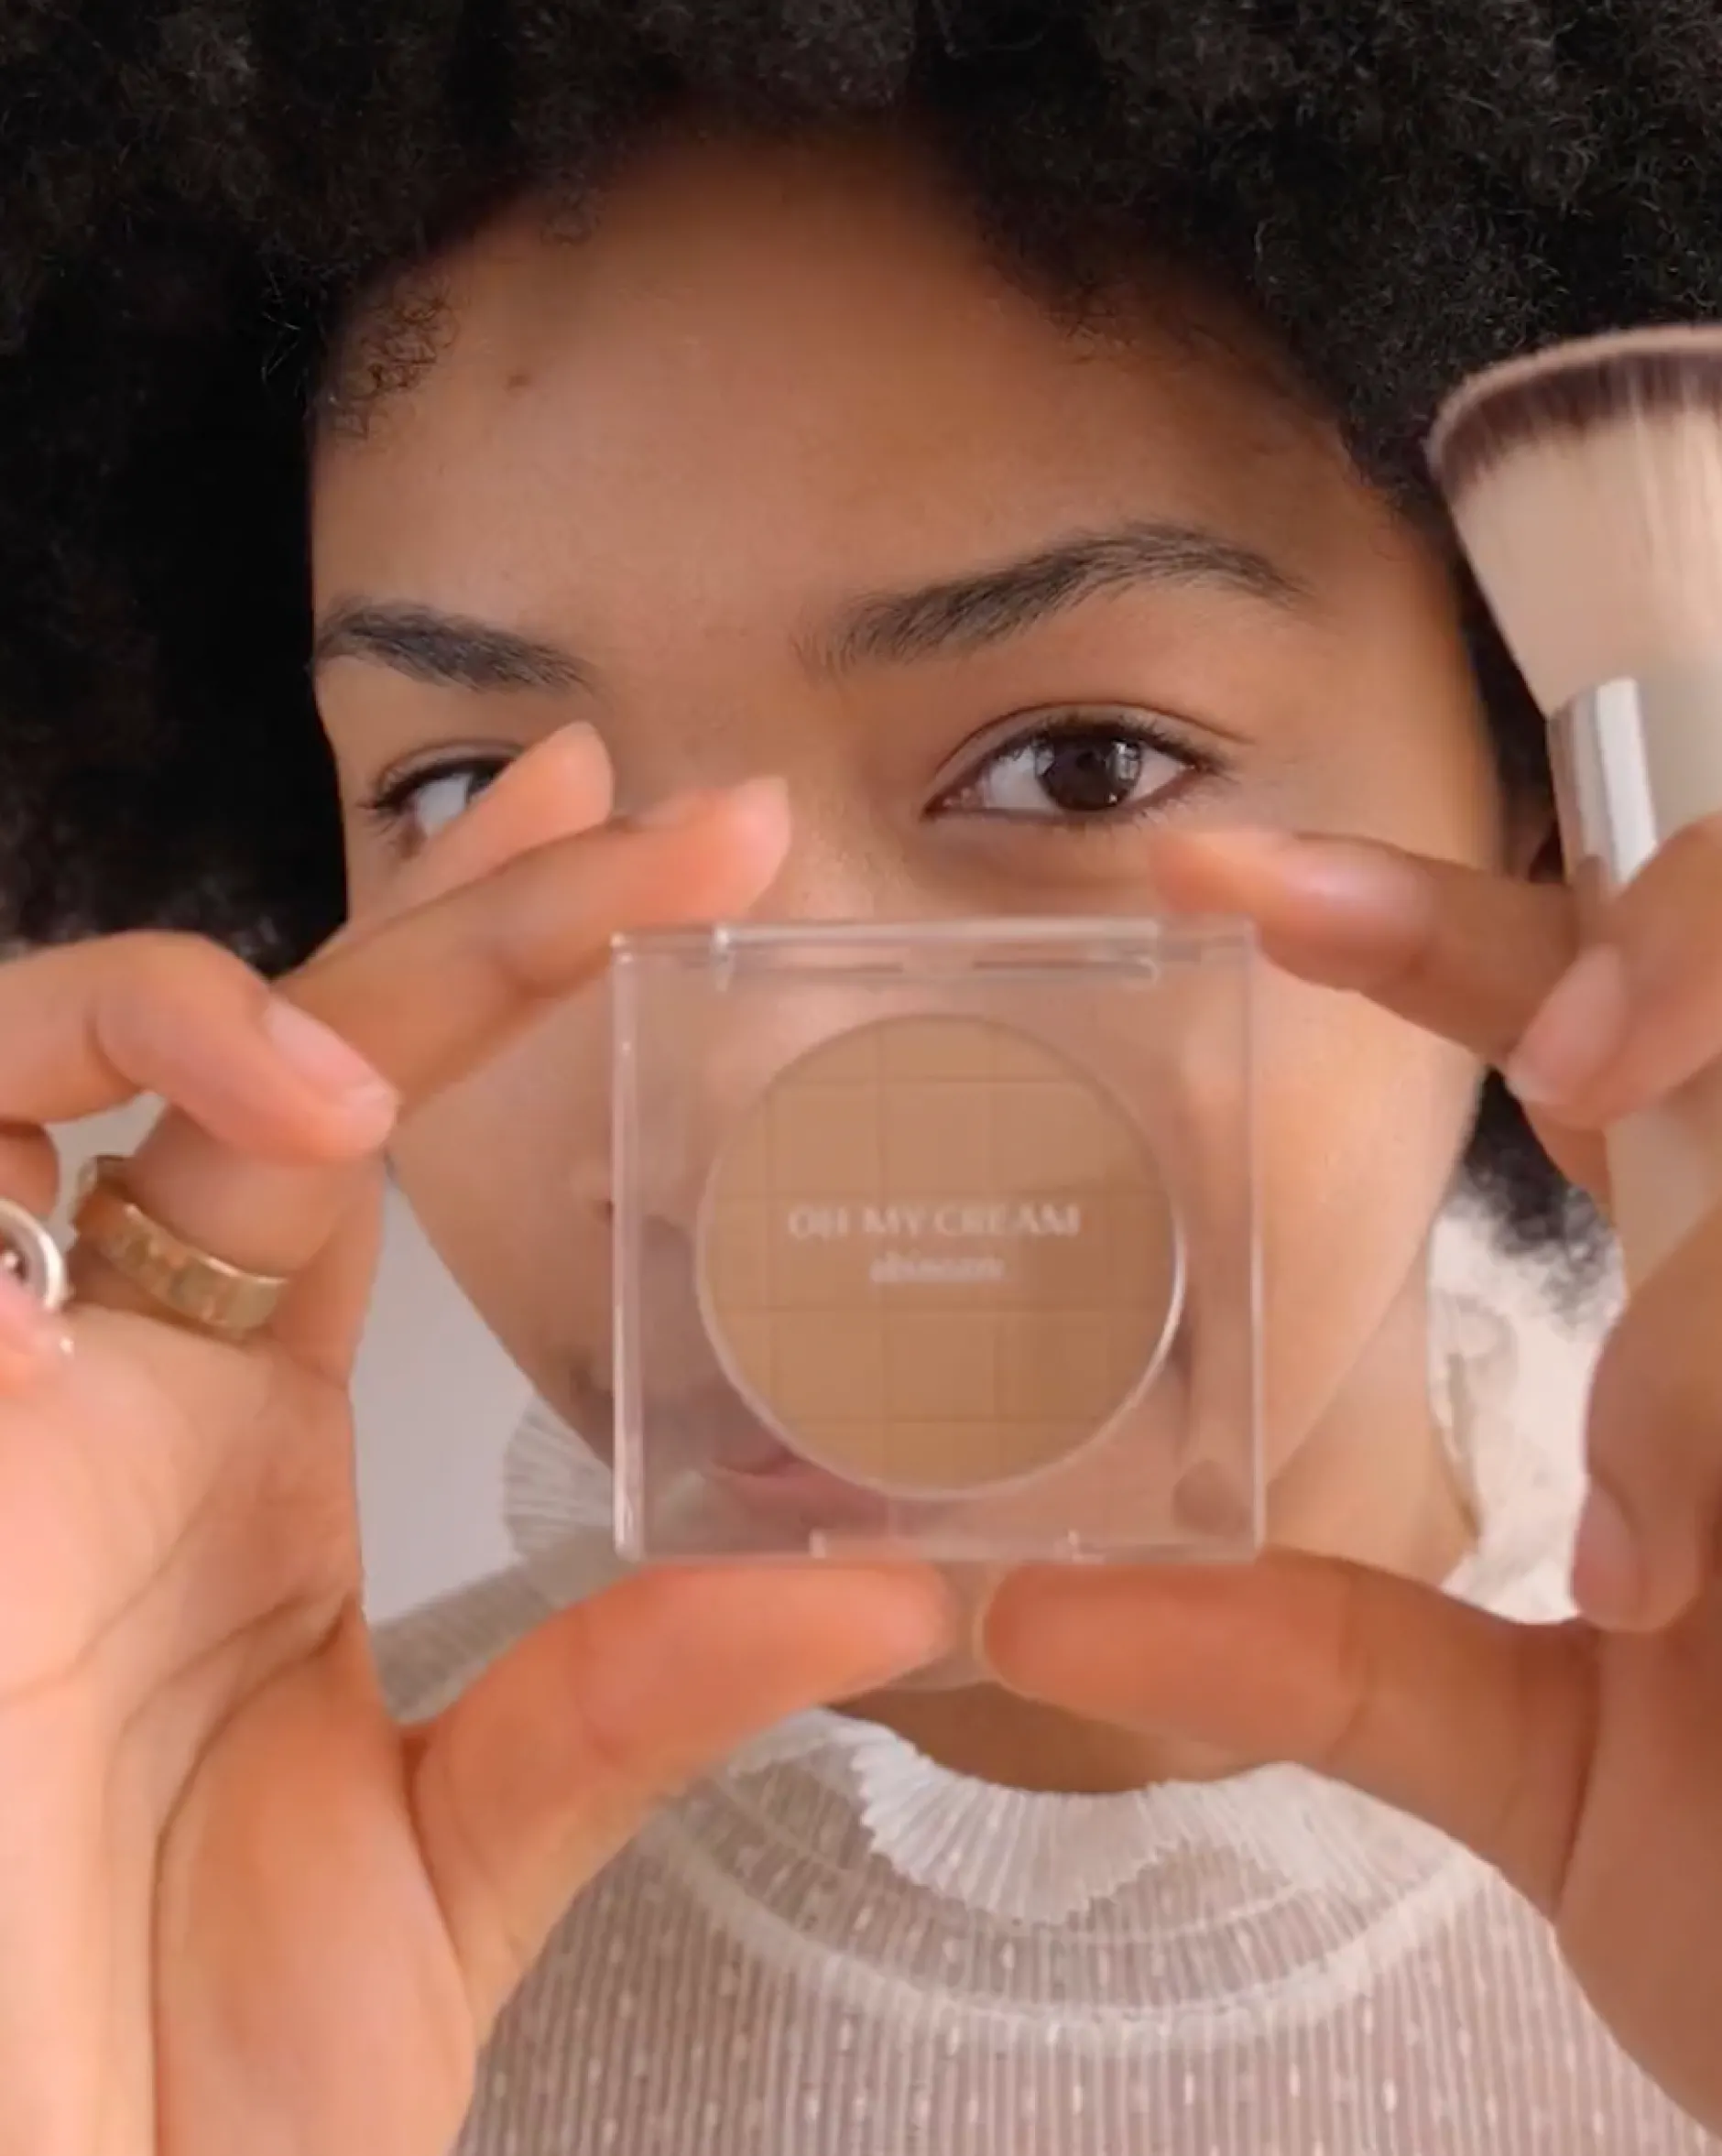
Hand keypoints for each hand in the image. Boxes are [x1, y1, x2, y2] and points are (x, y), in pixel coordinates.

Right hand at [0, 725, 950, 2155]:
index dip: (490, 960)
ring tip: (345, 1105)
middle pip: (264, 1054)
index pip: (365, 1119)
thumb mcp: (452, 1858)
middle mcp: (122, 1380)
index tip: (650, 835)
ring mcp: (1, 1417)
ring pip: (15, 1080)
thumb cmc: (183, 2075)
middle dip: (437, 914)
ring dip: (163, 1024)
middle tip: (615, 792)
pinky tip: (33, 1344)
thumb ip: (629, 1702)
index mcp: (249, 1433)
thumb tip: (877, 1592)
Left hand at [982, 818, 1721, 2133]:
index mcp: (1703, 1318)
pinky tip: (1698, 1587)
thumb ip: (1320, 1661)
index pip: (1575, 1020)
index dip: (1416, 921)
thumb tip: (1038, 1604)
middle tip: (1571, 1070)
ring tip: (1658, 1569)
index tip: (1215, 878)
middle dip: (1660, 970)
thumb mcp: (1543, 1767)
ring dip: (1707, 1339)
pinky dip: (1720, 1417)